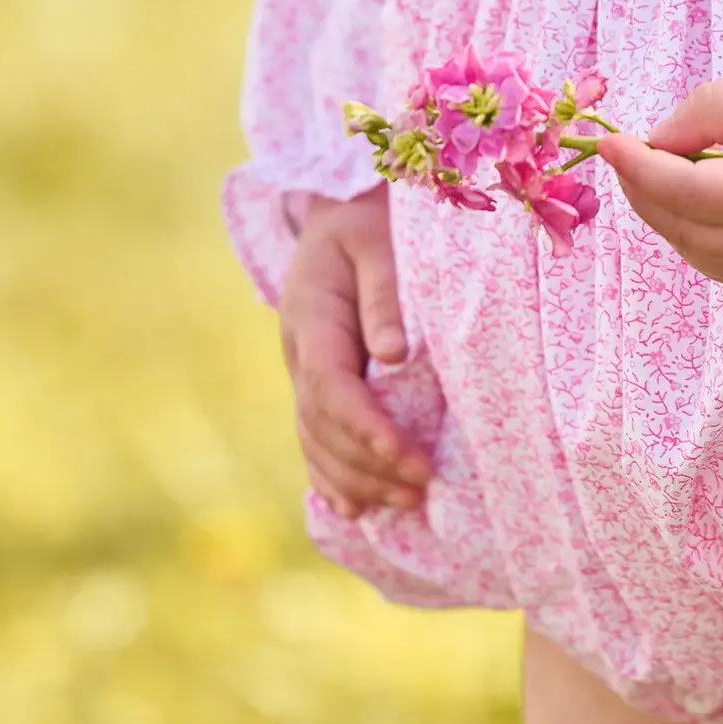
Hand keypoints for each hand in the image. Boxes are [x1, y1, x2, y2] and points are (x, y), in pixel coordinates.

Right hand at [278, 187, 432, 519]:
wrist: (338, 214)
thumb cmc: (367, 224)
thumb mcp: (376, 242)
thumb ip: (382, 296)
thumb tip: (393, 355)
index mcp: (312, 317)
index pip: (331, 385)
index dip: (365, 426)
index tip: (405, 454)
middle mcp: (299, 353)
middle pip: (322, 425)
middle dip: (370, 463)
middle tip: (423, 485)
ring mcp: (301, 372)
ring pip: (315, 441)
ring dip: (357, 478)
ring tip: (408, 502)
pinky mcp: (314, 384)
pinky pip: (313, 440)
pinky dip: (330, 478)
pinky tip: (355, 509)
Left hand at [596, 77, 722, 299]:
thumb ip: (710, 112)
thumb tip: (652, 143)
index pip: (687, 192)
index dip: (637, 168)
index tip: (607, 141)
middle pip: (683, 229)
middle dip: (645, 190)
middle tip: (630, 150)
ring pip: (696, 254)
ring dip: (666, 214)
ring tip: (662, 169)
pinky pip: (721, 264)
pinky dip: (696, 232)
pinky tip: (698, 197)